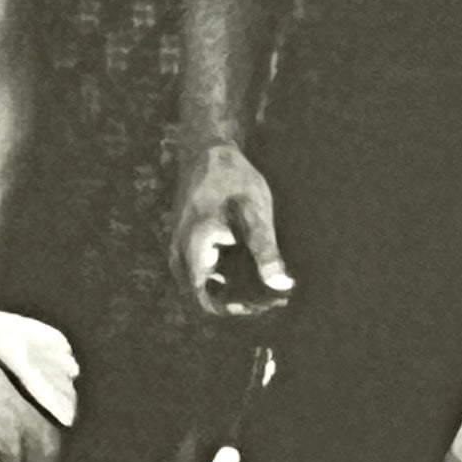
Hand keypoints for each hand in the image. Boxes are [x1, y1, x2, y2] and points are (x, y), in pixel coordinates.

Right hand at [173, 143, 295, 317]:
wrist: (205, 152)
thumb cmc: (232, 178)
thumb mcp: (255, 211)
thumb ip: (266, 250)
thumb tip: (281, 285)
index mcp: (194, 252)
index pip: (209, 302)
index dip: (239, 310)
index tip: (269, 305)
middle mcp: (180, 257)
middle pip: (208, 297)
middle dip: (242, 302)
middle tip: (278, 296)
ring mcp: (180, 252)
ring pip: (206, 287)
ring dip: (236, 291)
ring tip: (272, 285)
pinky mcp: (187, 246)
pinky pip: (205, 273)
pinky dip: (229, 276)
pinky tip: (256, 269)